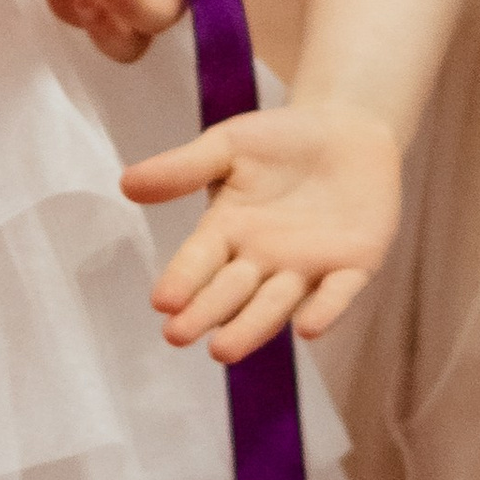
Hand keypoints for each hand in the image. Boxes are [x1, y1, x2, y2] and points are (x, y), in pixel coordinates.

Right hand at [121, 96, 402, 359]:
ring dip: (252, 327)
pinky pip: (338, 292)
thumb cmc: (281, 140)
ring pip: (276, 303)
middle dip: (206, 313)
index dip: (182, 281)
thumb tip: (126, 184)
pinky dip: (324, 310)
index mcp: (227, 232)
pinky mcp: (353, 265)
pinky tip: (308, 329)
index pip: (199, 262)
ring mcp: (307, 267)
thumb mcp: (227, 147)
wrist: (348, 129)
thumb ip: (183, 168)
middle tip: (178, 336)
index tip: (162, 302)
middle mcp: (262, 260)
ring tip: (223, 350)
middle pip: (231, 292)